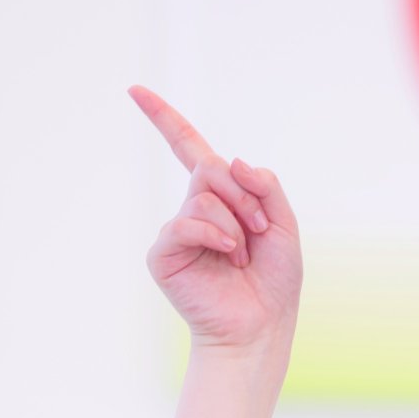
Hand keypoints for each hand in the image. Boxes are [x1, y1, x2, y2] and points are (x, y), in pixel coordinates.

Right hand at [128, 83, 301, 354]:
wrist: (261, 327)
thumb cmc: (273, 282)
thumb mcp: (283, 225)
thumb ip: (265, 185)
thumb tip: (232, 160)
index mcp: (219, 198)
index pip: (188, 148)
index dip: (164, 118)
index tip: (135, 90)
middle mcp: (194, 209)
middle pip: (210, 167)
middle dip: (244, 195)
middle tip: (260, 229)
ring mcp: (177, 231)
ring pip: (203, 196)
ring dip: (235, 222)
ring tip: (242, 254)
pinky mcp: (164, 254)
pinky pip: (185, 222)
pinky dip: (213, 233)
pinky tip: (228, 254)